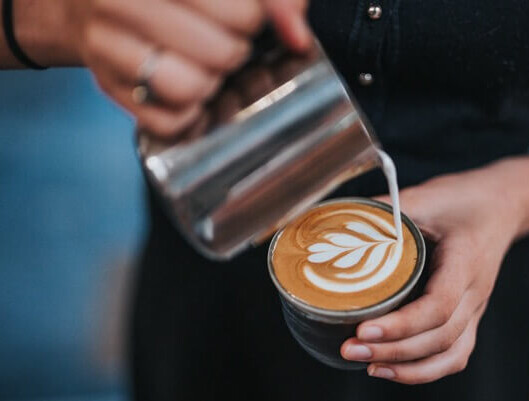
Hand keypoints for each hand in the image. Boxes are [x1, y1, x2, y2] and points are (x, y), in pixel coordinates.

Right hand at [67, 0, 309, 135]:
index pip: (239, 13)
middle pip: (220, 53)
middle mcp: (118, 1)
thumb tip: (297, 36)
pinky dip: (190, 116)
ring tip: (206, 66)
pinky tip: (188, 90)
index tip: (245, 15)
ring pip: (188, 89)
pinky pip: (169, 122)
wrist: (93, 0)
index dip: (253, 19)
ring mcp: (105, 45)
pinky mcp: (106, 86)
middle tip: (226, 42)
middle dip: (235, 52)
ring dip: (210, 84)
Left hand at [340, 163, 528, 383]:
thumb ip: (384, 210)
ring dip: (409, 368)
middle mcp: (476, 292)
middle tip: (351, 349)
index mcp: (466, 262)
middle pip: (440, 337)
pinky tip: (392, 369)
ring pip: (451, 354)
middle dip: (393, 350)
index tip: (363, 329)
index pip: (438, 305)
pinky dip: (426, 370)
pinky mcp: (469, 316)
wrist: (502, 205)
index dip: (401, 324)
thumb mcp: (425, 196)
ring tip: (368, 366)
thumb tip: (337, 222)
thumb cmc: (464, 200)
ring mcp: (476, 308)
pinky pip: (455, 355)